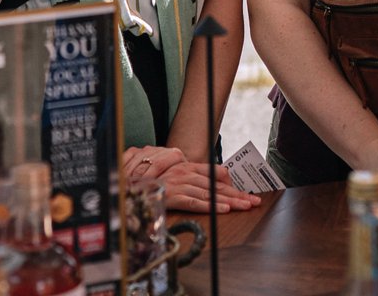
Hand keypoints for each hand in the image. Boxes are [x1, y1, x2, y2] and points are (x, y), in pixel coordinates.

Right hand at [123, 146, 260, 213]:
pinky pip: (194, 201)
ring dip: (229, 201)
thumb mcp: (170, 174)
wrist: (123, 181)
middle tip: (254, 202)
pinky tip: (223, 210)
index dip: (231, 185)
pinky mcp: (171, 195)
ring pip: (209, 193)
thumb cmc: (147, 180)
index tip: (246, 193)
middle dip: (237, 194)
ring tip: (244, 207)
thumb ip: (188, 177)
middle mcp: (185, 172)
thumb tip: (211, 181)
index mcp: (186, 167)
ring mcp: (179, 183)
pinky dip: (209, 206)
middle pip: (216, 186)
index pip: (214, 175)